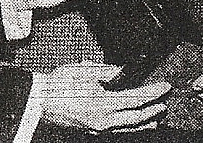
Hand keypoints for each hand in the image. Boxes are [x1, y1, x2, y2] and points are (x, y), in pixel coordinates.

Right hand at [37, 62, 170, 132]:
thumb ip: (106, 71)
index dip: (153, 93)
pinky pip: (116, 132)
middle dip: (153, 110)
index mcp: (102, 103)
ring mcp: (97, 128)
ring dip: (144, 123)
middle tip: (165, 104)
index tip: (164, 87)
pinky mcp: (92, 130)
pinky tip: (133, 126)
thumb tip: (122, 70)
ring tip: (156, 119)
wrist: (38, 103)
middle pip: (136, 117)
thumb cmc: (57, 85)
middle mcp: (102, 119)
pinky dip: (129, 128)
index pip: (135, 98)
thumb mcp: (83, 71)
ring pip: (127, 128)